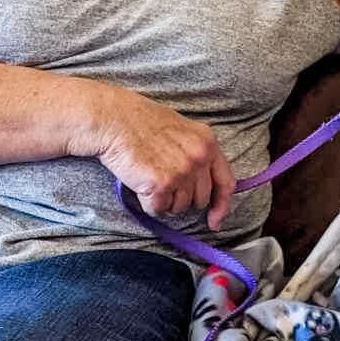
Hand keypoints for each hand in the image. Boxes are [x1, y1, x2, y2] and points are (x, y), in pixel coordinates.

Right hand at [83, 88, 235, 230]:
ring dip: (163, 201)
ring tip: (148, 178)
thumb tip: (200, 185)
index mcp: (207, 142)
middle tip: (163, 183)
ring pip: (179, 208)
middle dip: (182, 199)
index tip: (214, 221)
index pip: (225, 182)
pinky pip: (158, 209)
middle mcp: (199, 157)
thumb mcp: (181, 131)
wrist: (114, 120)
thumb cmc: (140, 123)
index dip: (221, 205)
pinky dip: (148, 204)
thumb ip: (196, 154)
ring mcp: (182, 171)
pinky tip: (140, 183)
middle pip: (199, 200)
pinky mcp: (161, 184)